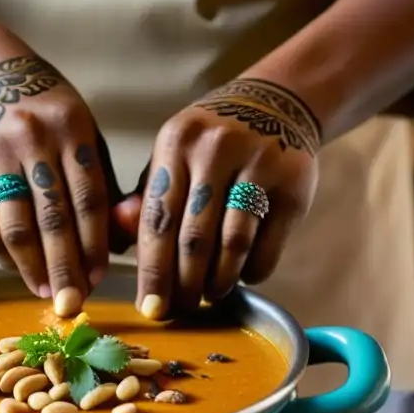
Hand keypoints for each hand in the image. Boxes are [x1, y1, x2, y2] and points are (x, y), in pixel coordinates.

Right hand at [0, 51, 118, 315]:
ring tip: (47, 294)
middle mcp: (31, 138)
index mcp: (70, 127)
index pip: (88, 198)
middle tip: (74, 303)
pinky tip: (21, 271)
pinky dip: (4, 256)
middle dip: (66, 267)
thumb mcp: (82, 135)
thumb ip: (104, 186)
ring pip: (16, 227)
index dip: (95, 244)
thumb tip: (123, 240)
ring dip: (33, 268)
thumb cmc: (46, 115)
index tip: (100, 278)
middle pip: (53, 219)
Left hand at [115, 78, 320, 318]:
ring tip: (210, 294)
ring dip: (219, 281)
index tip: (150, 307)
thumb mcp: (171, 159)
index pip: (158, 219)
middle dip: (184, 285)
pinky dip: (251, 270)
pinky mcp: (294, 181)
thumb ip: (145, 201)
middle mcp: (216, 148)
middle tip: (180, 309)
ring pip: (232, 243)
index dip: (152, 269)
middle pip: (194, 237)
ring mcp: (259, 162)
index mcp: (176, 143)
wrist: (275, 103)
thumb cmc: (208, 146)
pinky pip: (267, 244)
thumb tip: (119, 246)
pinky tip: (241, 274)